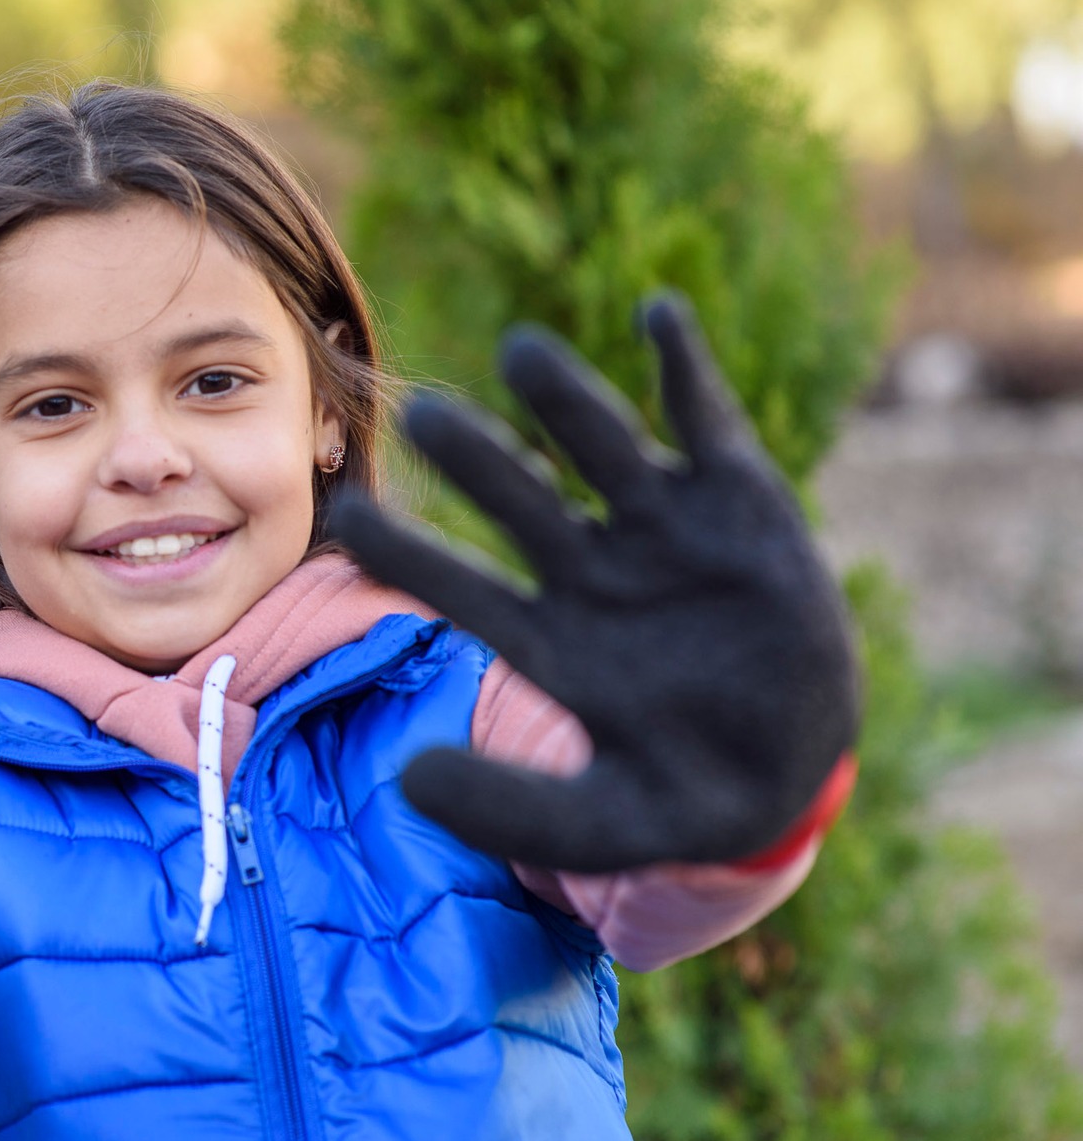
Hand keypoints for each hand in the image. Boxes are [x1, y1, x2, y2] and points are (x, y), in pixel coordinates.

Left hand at [332, 295, 858, 872]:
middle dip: (477, 456)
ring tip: (520, 351)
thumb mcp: (600, 824)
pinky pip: (707, 422)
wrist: (794, 778)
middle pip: (519, 496)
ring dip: (564, 397)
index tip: (347, 518)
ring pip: (600, 446)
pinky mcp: (741, 501)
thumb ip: (509, 811)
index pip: (456, 583)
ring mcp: (661, 529)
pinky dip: (684, 368)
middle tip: (425, 415)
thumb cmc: (681, 799)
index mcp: (546, 635)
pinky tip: (656, 315)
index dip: (404, 551)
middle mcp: (590, 567)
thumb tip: (408, 777)